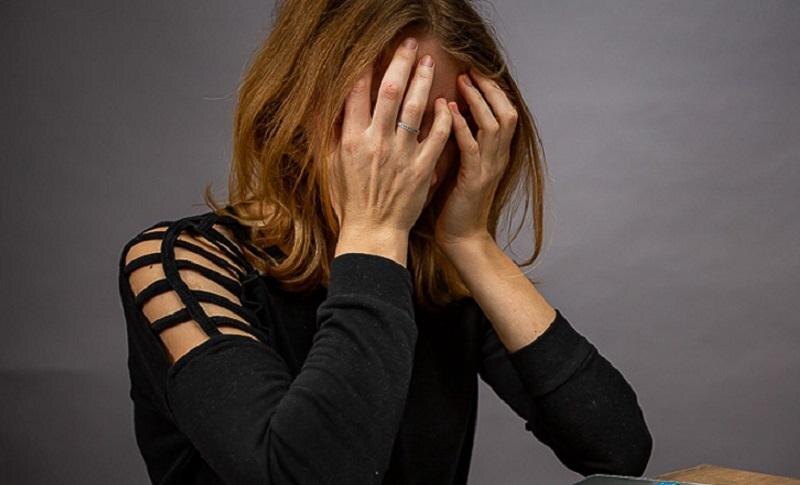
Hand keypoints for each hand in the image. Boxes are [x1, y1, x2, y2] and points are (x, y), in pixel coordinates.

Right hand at [326, 37, 452, 237]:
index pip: (357, 93)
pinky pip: (436, 136)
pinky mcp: (422, 168)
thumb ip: (337, 134)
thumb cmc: (351, 200)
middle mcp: (376, 142)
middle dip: (401, 63)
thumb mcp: (333, 166)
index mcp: (351, 140)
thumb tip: (340, 106)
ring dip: (424, 81)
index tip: (374, 51)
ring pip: (415, 108)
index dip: (366, 68)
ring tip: (430, 63)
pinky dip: (442, 117)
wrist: (372, 232)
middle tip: (410, 45)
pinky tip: (445, 103)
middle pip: (390, 92)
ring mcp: (401, 154)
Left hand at [434, 67, 517, 248]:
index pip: (505, 112)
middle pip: (507, 111)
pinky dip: (460, 125)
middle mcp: (499, 157)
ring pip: (495, 124)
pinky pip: (472, 146)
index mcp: (497, 153)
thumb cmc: (455, 203)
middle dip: (490, 88)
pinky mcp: (475, 179)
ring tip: (462, 82)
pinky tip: (446, 110)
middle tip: (471, 69)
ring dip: (477, 101)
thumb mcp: (461, 165)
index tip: (475, 71)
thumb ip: (461, 140)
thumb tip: (447, 112)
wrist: (461, 238)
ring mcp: (490, 168)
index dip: (493, 90)